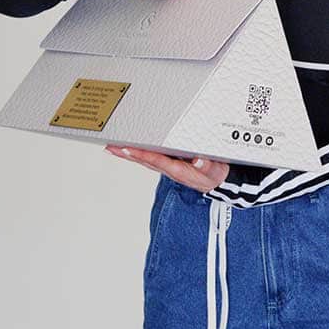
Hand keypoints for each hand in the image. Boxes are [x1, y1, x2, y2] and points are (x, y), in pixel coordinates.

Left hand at [104, 144, 231, 191]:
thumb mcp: (214, 171)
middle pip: (145, 161)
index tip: (130, 150)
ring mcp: (166, 166)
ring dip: (128, 154)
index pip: (158, 161)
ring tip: (112, 147)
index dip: (143, 156)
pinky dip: (135, 153)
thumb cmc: (213, 174)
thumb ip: (207, 166)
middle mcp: (169, 168)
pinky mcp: (166, 163)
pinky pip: (147, 158)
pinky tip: (125, 149)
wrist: (216, 181)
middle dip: (128, 154)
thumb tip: (199, 160)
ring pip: (144, 160)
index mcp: (179, 170)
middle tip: (112, 147)